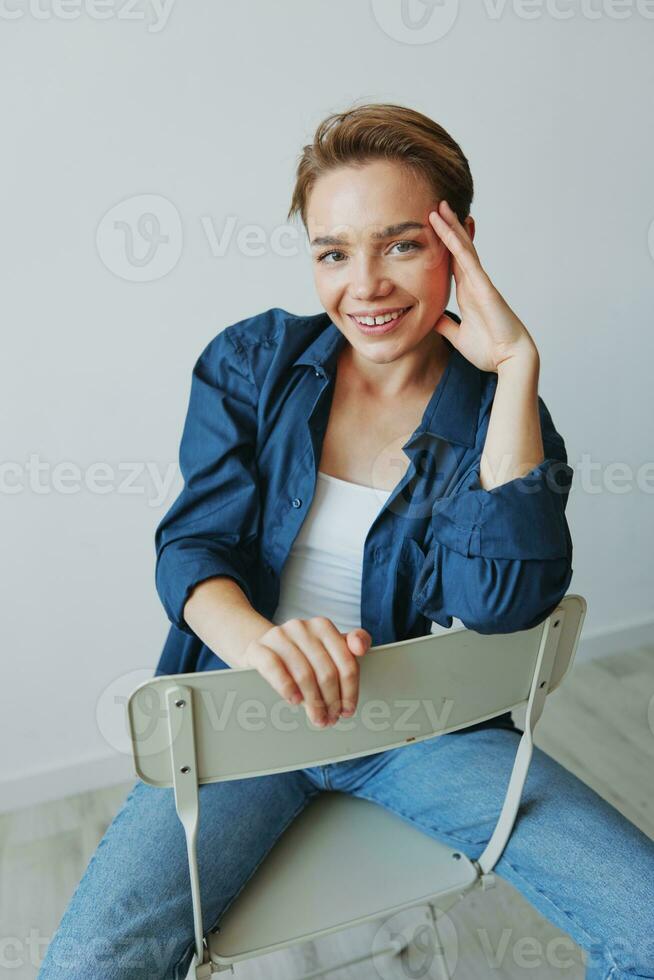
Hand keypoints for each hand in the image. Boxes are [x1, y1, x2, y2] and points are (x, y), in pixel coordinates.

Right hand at [243, 618, 371, 727]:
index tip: (348, 709)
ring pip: (304, 674)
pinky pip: (275, 669)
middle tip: (331, 718)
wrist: (260, 648)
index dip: (350, 690)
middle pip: (327, 672)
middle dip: (332, 701)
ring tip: (317, 717)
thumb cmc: (300, 654)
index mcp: (323, 626)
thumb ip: (349, 650)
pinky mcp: (259, 648)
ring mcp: (279, 636)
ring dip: (313, 702)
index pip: (346, 661)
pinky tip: (294, 700)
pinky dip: (287, 687)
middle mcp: (302, 627)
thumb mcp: (326, 651)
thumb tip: (361, 649)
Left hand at [429, 199, 538, 372]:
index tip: (434, 229)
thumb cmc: (490, 350)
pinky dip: (455, 242)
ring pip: (462, 248)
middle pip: (458, 249)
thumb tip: (432, 319)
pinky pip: (467, 260)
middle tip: (437, 206)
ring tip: (440, 206)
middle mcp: (474, 283)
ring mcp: (479, 282)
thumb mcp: (458, 336)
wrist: (509, 360)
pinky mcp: (483, 286)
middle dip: (448, 228)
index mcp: (469, 293)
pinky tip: (446, 227)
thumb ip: (446, 325)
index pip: (453, 263)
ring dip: (450, 227)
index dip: (444, 246)